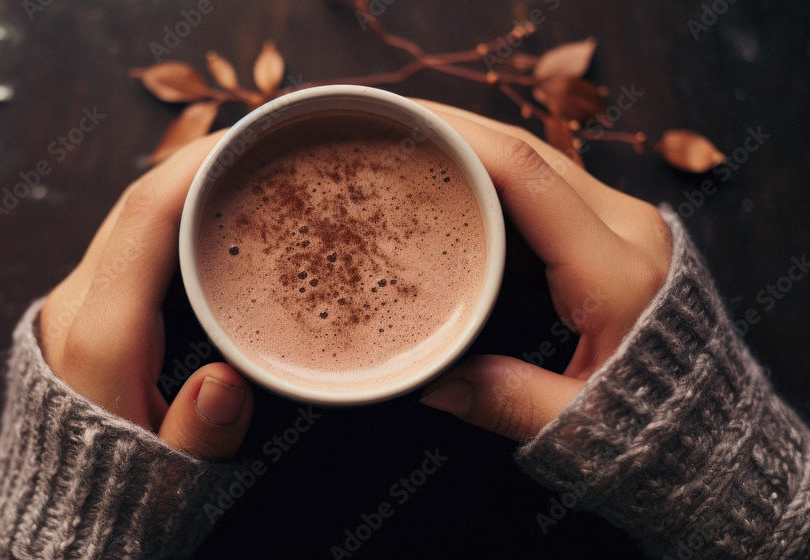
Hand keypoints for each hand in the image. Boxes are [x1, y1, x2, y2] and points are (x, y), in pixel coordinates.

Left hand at [38, 131, 253, 459]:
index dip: (195, 165)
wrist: (67, 507)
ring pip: (136, 215)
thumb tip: (226, 381)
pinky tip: (225, 206)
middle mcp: (83, 303)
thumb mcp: (167, 479)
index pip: (146, 220)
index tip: (250, 133)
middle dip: (202, 158)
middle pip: (140, 203)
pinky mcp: (95, 306)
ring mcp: (83, 300)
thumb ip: (198, 433)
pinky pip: (137, 238)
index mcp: (100, 335)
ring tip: (257, 159)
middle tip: (272, 136)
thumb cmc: (121, 489)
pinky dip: (181, 209)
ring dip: (192, 178)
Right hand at [415, 100, 672, 440]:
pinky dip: (497, 178)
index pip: (530, 180)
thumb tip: (430, 388)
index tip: (410, 128)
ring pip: (539, 164)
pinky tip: (455, 180)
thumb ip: (506, 401)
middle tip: (395, 124)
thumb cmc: (652, 424)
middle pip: (531, 155)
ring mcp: (625, 225)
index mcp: (616, 272)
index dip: (466, 144)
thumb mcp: (576, 423)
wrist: (710, 423)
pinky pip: (547, 188)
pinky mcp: (614, 232)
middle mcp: (627, 230)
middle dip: (461, 131)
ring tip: (414, 143)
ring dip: (478, 148)